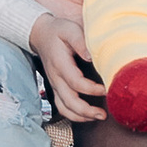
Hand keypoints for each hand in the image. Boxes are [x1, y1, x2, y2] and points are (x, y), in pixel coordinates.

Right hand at [29, 4, 103, 119]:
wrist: (41, 34)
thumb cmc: (58, 31)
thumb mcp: (69, 29)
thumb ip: (80, 41)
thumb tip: (91, 57)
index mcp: (60, 64)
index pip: (76, 83)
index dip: (91, 89)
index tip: (106, 89)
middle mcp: (55, 78)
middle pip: (69, 102)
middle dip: (86, 111)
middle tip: (103, 114)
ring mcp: (55, 85)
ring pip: (64, 108)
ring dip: (81, 117)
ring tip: (98, 117)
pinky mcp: (56, 88)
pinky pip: (62, 107)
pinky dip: (74, 115)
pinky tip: (88, 116)